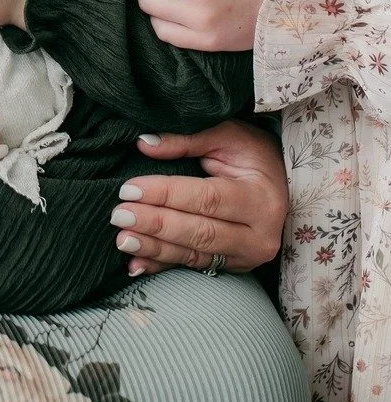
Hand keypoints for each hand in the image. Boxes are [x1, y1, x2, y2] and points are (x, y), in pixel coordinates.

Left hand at [109, 121, 287, 275]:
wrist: (282, 183)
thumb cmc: (252, 154)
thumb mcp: (227, 135)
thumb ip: (186, 140)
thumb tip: (144, 144)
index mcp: (260, 199)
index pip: (206, 199)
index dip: (166, 195)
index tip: (128, 189)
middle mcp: (258, 235)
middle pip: (200, 232)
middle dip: (155, 224)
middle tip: (119, 215)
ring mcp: (246, 256)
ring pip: (195, 254)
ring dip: (154, 248)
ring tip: (122, 239)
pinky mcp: (232, 265)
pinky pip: (193, 266)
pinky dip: (163, 265)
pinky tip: (136, 265)